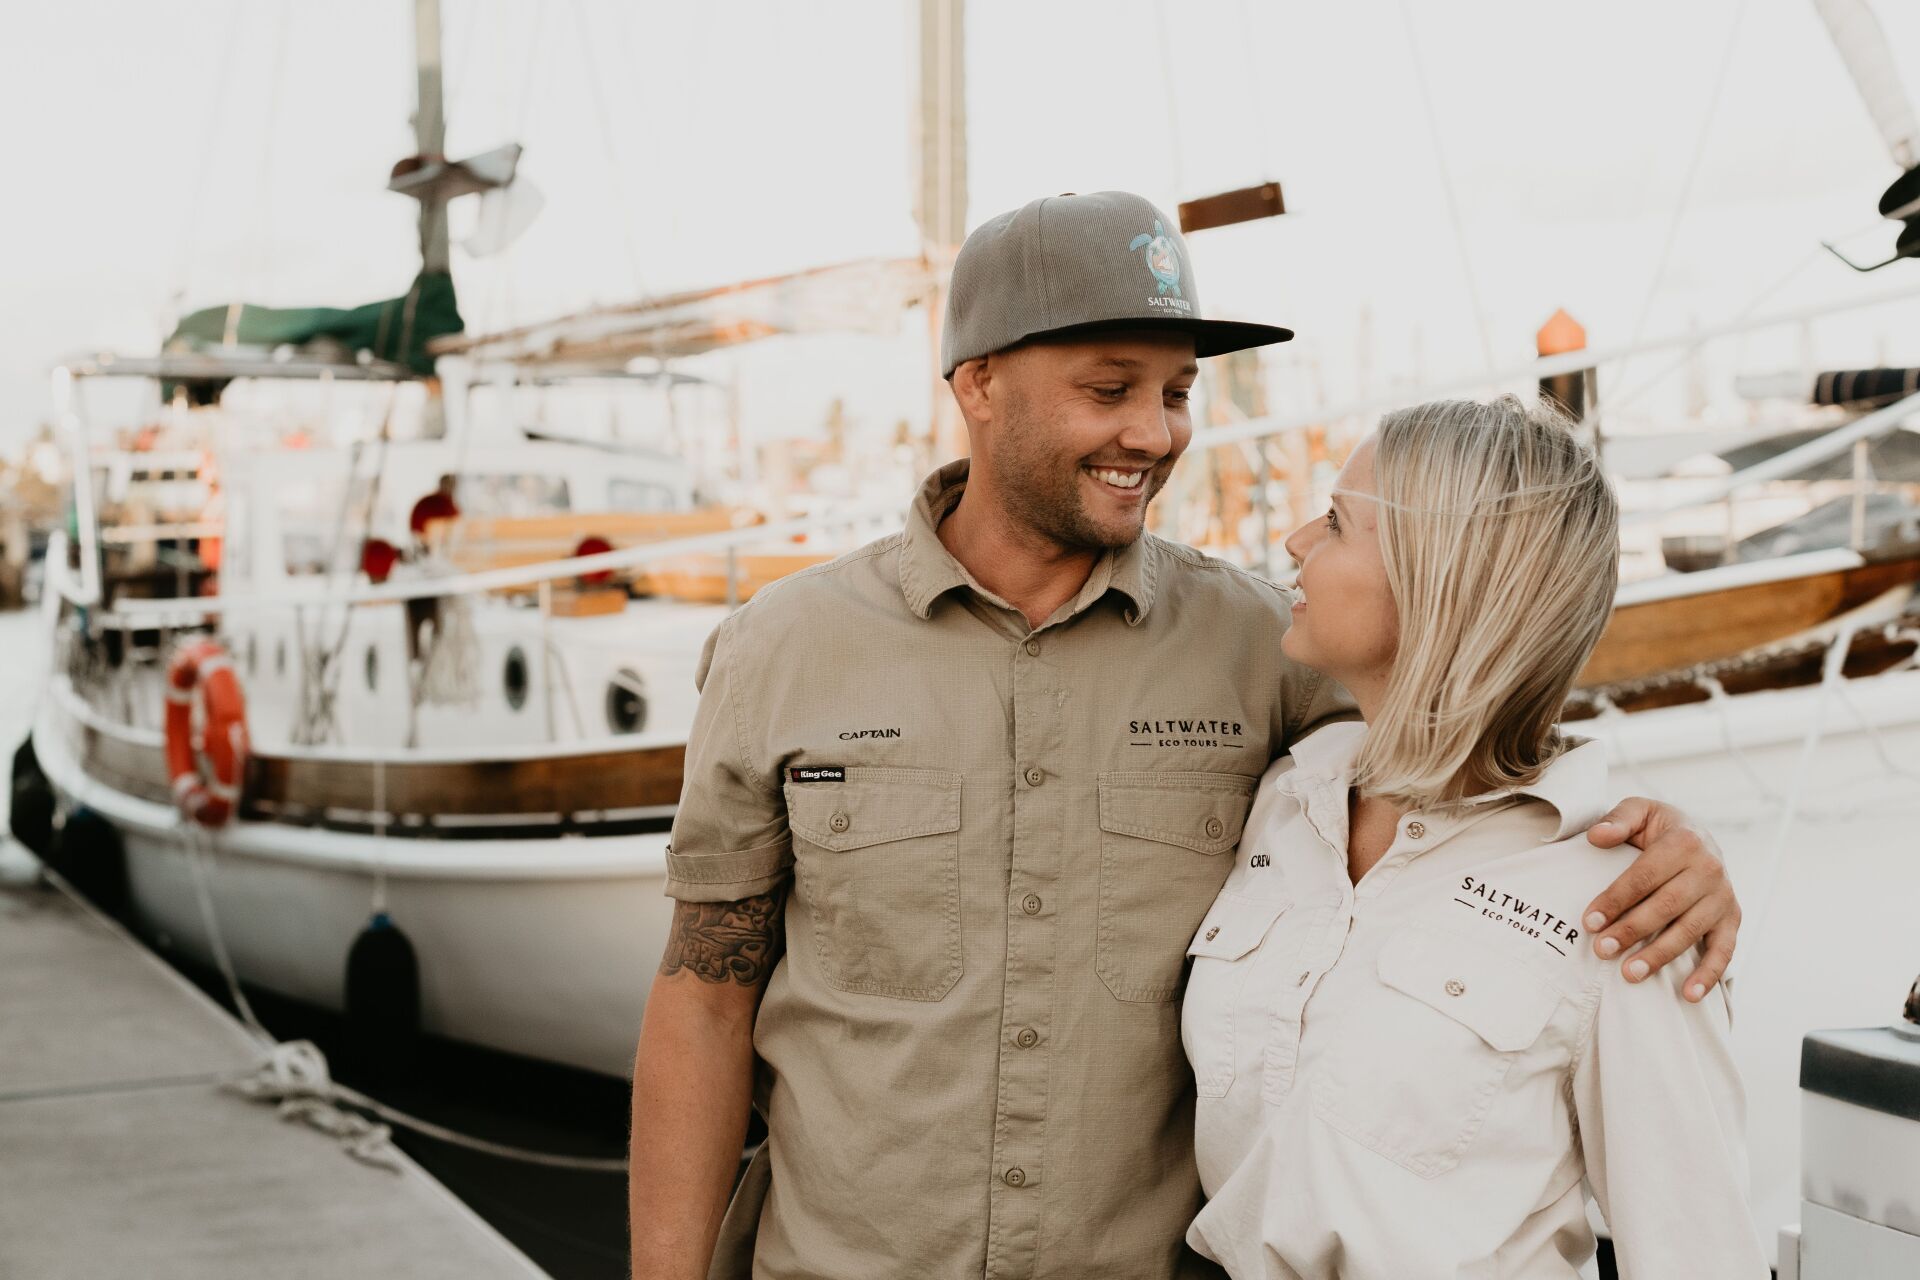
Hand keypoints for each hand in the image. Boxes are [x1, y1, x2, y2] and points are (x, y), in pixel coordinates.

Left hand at [1583, 798, 1737, 1001]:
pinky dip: (1709, 974)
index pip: (1644, 877)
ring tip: (1629, 973)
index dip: (1616, 899)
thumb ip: (1618, 819)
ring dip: (1660, 956)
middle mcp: (1710, 869)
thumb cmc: (1660, 828)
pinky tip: (1689, 995)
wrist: (1700, 835)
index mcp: (1684, 842)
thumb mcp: (1640, 810)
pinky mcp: (1733, 918)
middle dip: (1632, 930)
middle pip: (1666, 906)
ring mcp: (1724, 897)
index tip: (1589, 921)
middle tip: (1602, 950)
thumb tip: (1597, 837)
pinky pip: (1724, 950)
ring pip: (1690, 931)